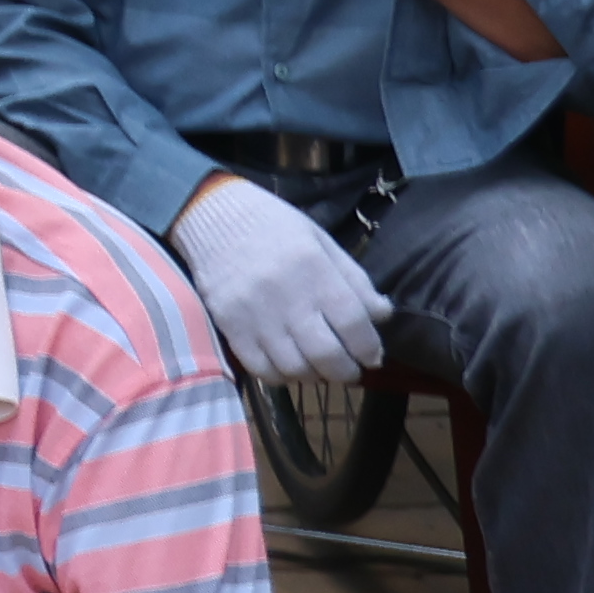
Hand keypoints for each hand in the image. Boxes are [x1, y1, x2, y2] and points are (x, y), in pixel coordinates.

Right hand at [167, 176, 387, 388]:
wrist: (212, 216)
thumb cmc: (274, 226)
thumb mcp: (322, 242)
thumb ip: (354, 280)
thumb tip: (381, 316)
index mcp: (315, 270)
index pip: (353, 324)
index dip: (369, 348)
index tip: (372, 356)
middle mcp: (287, 297)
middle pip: (327, 354)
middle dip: (346, 371)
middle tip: (350, 370)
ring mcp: (255, 314)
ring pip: (295, 368)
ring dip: (314, 375)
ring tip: (319, 368)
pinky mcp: (229, 325)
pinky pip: (260, 368)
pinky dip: (281, 376)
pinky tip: (288, 366)